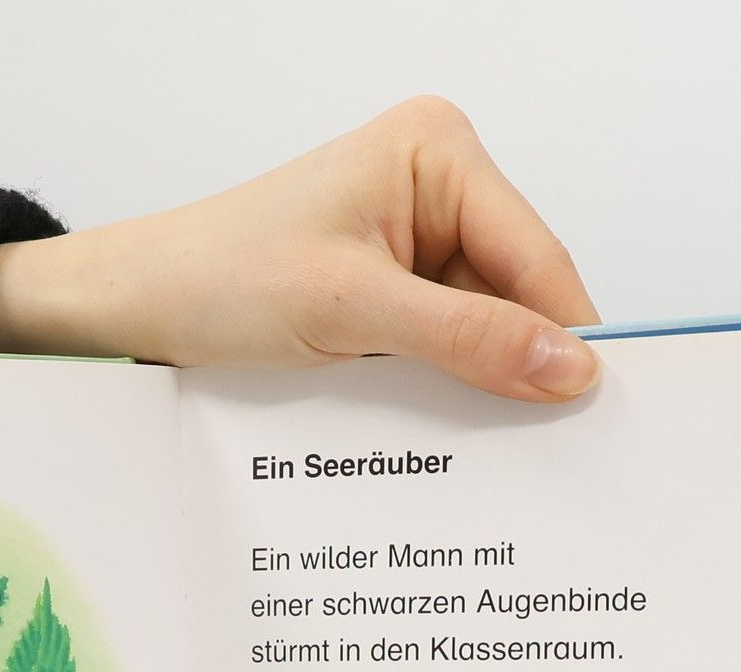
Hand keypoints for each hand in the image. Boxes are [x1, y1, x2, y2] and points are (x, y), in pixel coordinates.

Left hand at [0, 96, 599, 401]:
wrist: (140, 308)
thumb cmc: (220, 278)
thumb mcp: (351, 310)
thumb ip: (467, 337)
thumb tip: (569, 365)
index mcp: (439, 152)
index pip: (537, 256)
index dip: (570, 335)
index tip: (600, 410)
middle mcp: (438, 186)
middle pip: (520, 295)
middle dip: (525, 366)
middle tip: (555, 449)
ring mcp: (416, 243)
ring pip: (488, 331)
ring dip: (484, 387)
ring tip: (493, 450)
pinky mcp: (393, 293)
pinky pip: (449, 348)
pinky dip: (450, 391)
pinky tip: (449, 433)